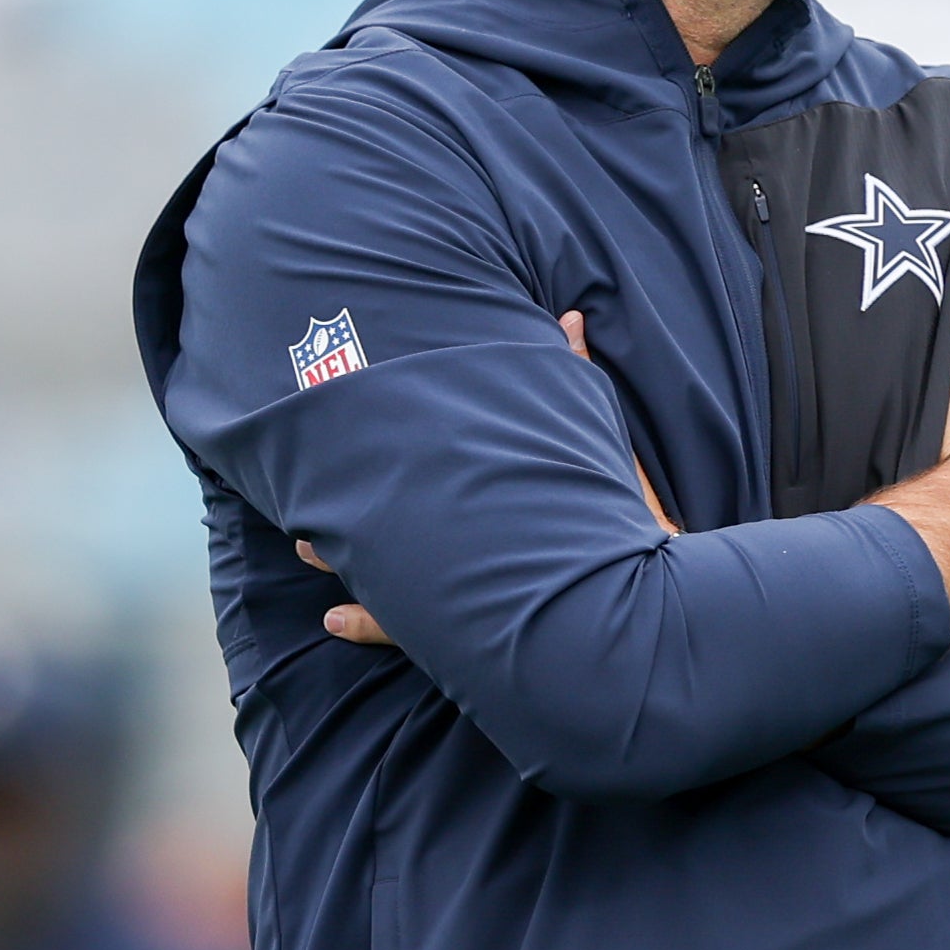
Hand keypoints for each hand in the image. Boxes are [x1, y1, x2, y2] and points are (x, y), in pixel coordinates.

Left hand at [302, 309, 675, 649]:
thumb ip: (575, 377)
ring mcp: (461, 591)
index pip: (419, 466)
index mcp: (487, 496)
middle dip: (344, 503)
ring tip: (305, 550)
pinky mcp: (465, 633)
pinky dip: (366, 625)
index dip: (373, 451)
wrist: (650, 613)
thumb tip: (567, 315)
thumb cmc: (628, 523)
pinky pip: (401, 633)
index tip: (334, 433)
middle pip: (387, 517)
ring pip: (383, 574)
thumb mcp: (600, 448)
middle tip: (300, 496)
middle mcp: (466, 542)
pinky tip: (333, 621)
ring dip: (343, 560)